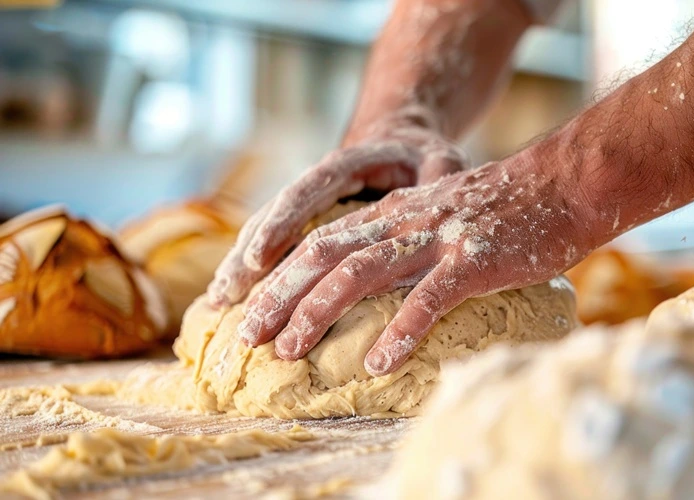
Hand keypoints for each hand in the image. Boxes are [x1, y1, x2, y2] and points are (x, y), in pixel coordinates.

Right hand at [207, 122, 467, 306]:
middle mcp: (316, 183)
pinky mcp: (303, 222)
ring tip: (216, 304)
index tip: (259, 258)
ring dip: (239, 267)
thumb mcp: (438, 161)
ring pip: (262, 233)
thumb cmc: (421, 153)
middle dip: (247, 258)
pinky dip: (250, 272)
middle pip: (273, 217)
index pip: (308, 191)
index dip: (282, 224)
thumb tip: (444, 197)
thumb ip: (439, 178)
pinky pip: (270, 246)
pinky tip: (228, 302)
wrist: (399, 139)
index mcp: (346, 164)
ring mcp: (305, 203)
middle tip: (225, 296)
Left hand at [236, 152, 593, 375]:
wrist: (566, 182)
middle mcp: (405, 221)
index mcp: (395, 212)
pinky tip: (378, 364)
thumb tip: (377, 276)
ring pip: (360, 273)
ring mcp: (438, 238)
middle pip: (324, 255)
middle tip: (246, 336)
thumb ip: (409, 234)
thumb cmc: (511, 205)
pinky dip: (399, 331)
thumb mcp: (444, 209)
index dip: (278, 275)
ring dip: (318, 312)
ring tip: (289, 351)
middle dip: (279, 296)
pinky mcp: (474, 260)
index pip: (320, 241)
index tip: (248, 308)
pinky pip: (428, 298)